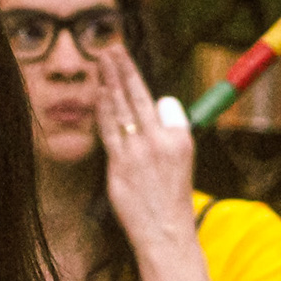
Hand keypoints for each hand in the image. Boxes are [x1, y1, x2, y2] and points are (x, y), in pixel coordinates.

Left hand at [95, 46, 197, 258]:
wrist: (166, 232)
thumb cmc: (172, 198)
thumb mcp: (182, 160)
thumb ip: (169, 131)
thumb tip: (158, 106)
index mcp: (180, 138)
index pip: (158, 100)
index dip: (137, 81)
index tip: (126, 62)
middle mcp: (161, 141)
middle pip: (139, 97)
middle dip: (123, 70)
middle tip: (112, 48)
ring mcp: (139, 153)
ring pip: (122, 109)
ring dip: (109, 82)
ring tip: (101, 63)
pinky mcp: (120, 166)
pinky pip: (109, 130)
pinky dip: (103, 110)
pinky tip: (98, 94)